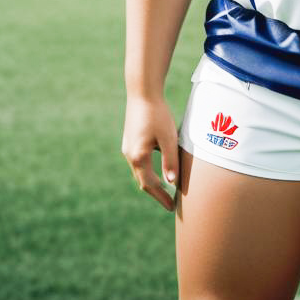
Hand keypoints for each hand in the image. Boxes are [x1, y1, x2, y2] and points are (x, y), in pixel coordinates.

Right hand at [121, 94, 179, 211]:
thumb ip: (170, 160)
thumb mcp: (168, 137)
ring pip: (140, 171)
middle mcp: (129, 155)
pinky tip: (159, 167)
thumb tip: (172, 183)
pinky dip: (148, 169)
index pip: (151, 184)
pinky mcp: (130, 140)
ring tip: (166, 188)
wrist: (141, 93)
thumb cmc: (158, 114)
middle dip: (156, 193)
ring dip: (152, 181)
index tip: (172, 207)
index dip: (162, 197)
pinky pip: (139, 161)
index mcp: (138, 157)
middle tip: (169, 203)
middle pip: (143, 181)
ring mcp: (127, 148)